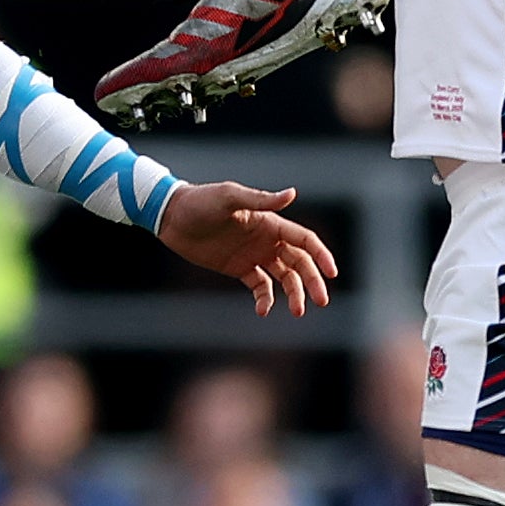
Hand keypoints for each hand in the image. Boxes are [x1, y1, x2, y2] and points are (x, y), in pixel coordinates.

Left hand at [156, 180, 335, 313]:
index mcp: (270, 222)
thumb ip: (260, 199)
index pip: (304, 240)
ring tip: (297, 312)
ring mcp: (254, 255)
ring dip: (294, 294)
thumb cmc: (201, 202)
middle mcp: (267, 239)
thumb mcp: (230, 197)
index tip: (332, 273)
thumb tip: (292, 194)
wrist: (172, 217)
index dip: (321, 255)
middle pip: (299, 262)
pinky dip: (265, 299)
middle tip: (320, 302)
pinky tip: (263, 310)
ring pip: (284, 277)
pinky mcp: (239, 269)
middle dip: (312, 281)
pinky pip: (260, 286)